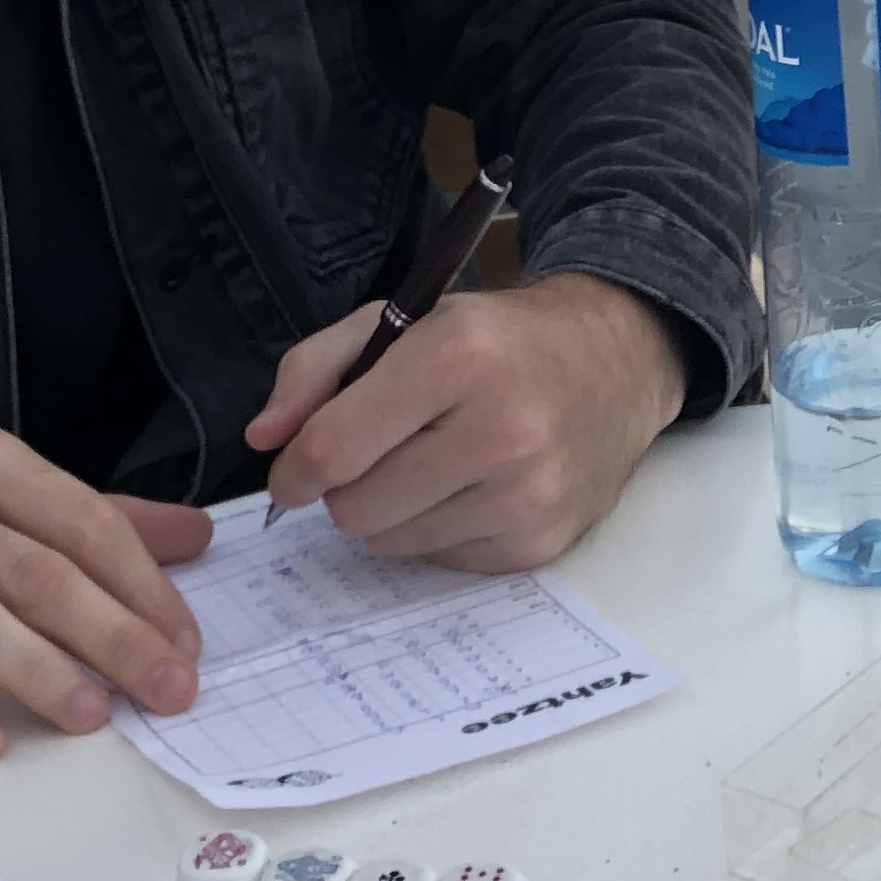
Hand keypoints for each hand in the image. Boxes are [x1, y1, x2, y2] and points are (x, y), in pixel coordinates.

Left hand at [245, 272, 686, 567]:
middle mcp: (500, 430)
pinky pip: (440, 562)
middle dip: (345, 488)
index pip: (335, 448)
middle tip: (373, 455)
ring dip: (390, 512)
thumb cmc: (496, 339)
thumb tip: (265, 439)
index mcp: (456, 357)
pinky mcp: (539, 543)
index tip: (291, 471)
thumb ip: (316, 368)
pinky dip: (437, 531)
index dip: (294, 469)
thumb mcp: (403, 319)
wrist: (616, 362)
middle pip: (355, 510)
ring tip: (426, 463)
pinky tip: (468, 486)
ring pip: (392, 544)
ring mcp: (526, 494)